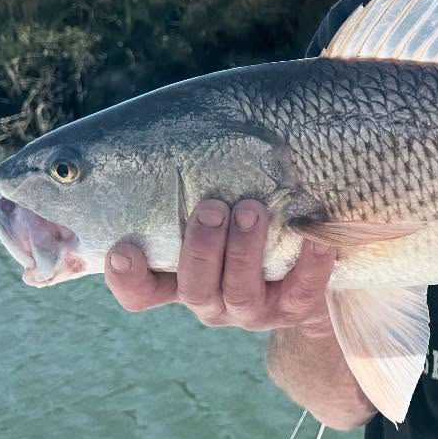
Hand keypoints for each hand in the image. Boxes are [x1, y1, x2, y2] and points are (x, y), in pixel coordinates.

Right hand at [104, 198, 335, 334]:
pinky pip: (301, 292)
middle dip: (200, 248)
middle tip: (212, 208)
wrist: (310, 273)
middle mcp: (212, 300)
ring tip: (252, 209)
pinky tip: (313, 235)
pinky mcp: (294, 309)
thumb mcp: (220, 213)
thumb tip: (194, 128)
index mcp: (182, 280)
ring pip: (240, 292)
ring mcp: (252, 310)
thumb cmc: (248, 228)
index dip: (129, 279)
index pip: (143, 293)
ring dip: (243, 250)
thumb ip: (198, 190)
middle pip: (194, 288)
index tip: (124, 249)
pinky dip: (308, 264)